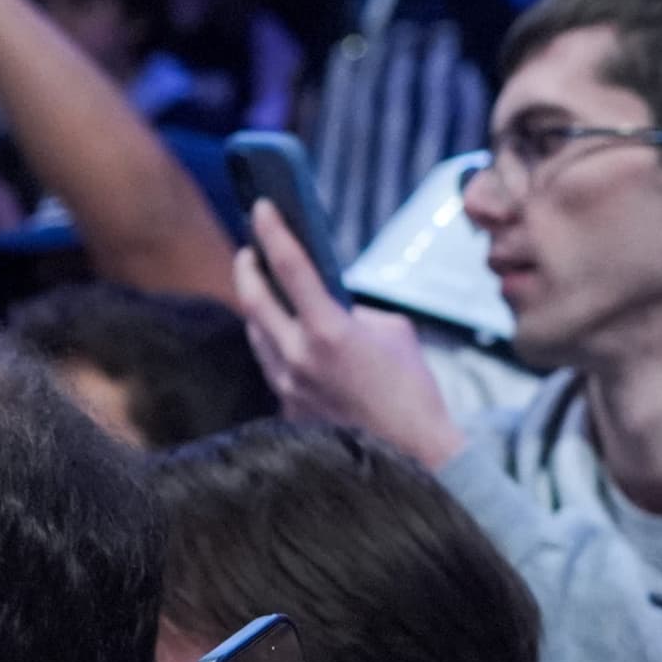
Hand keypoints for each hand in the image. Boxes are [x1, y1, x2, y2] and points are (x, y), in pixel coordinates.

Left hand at [233, 203, 463, 470]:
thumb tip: (332, 307)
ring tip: (264, 289)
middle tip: (250, 250)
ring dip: (259, 309)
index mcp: (327, 330)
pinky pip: (272, 368)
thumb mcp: (393, 333)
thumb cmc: (412, 390)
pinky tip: (287, 339)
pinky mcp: (286, 411)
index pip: (291, 267)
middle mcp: (296, 357)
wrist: (412, 455)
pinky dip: (278, 347)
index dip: (273, 231)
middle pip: (254, 301)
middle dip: (249, 269)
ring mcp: (286, 387)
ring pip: (258, 336)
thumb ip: (355, 312)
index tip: (261, 206)